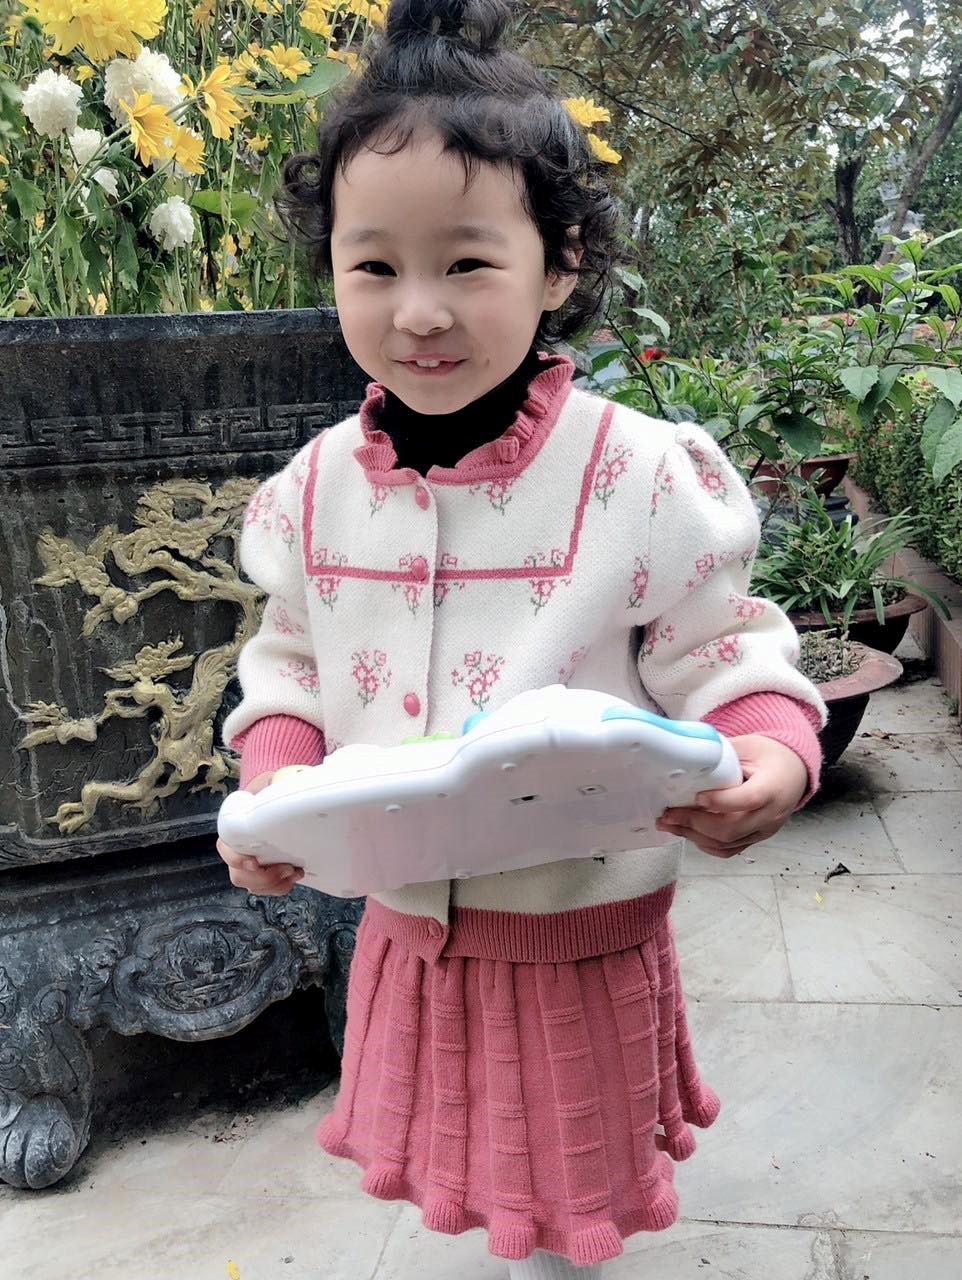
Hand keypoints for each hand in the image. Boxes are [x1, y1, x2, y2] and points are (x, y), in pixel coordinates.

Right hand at [216, 769, 305, 895]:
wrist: (276, 797)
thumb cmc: (270, 789)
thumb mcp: (270, 782)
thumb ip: (272, 784)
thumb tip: (280, 784)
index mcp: (233, 827)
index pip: (225, 847)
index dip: (236, 859)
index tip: (255, 863)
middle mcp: (237, 849)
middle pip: (238, 875)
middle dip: (263, 878)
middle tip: (286, 869)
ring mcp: (249, 863)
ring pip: (251, 885)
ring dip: (273, 885)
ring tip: (294, 872)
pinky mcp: (263, 872)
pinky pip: (265, 889)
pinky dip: (279, 888)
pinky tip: (293, 877)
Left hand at [655, 734, 808, 857]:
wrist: (794, 771)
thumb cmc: (769, 755)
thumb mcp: (747, 746)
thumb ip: (720, 755)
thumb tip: (685, 759)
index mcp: (772, 787)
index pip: (748, 799)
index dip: (720, 802)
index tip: (695, 797)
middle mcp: (771, 814)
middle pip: (731, 829)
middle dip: (694, 823)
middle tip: (668, 815)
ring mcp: (764, 830)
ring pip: (727, 843)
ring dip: (694, 836)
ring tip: (669, 824)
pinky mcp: (756, 838)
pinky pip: (730, 850)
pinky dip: (706, 845)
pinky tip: (688, 833)